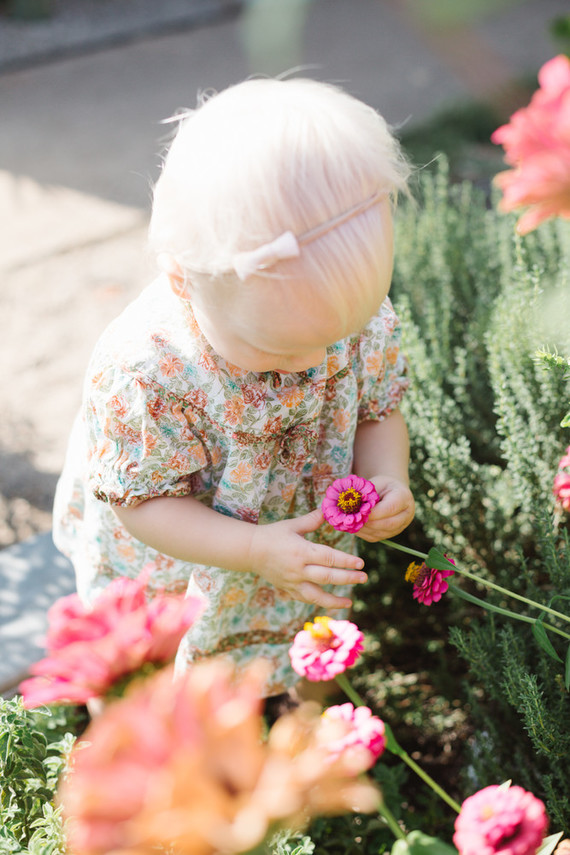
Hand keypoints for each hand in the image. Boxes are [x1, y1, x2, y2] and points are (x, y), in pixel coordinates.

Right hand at [248, 509, 366, 608]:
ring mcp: (292, 582)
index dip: (346, 561)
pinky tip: (331, 604)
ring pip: (316, 596)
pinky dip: (319, 603)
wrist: (250, 551)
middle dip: (347, 578)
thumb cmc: (272, 535)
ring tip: (349, 603)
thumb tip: (328, 509)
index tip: (361, 563)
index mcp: (301, 551)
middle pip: (327, 577)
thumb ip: (311, 520)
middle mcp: (298, 569)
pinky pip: (306, 599)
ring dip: (334, 601)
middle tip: (364, 577)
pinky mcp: (288, 590)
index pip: (329, 558)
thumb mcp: (292, 525)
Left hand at [357, 476, 414, 541]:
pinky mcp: (389, 534)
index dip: (374, 512)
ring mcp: (399, 527)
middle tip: (353, 518)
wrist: (390, 491)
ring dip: (363, 529)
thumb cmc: (381, 485)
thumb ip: (367, 495)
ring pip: (380, 534)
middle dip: (369, 523)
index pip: (390, 508)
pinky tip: (352, 526)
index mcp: (404, 497)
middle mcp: (406, 515)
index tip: (359, 511)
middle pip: (388, 524)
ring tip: (350, 522)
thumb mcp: (376, 483)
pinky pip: (374, 537)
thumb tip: (352, 506)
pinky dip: (362, 533)